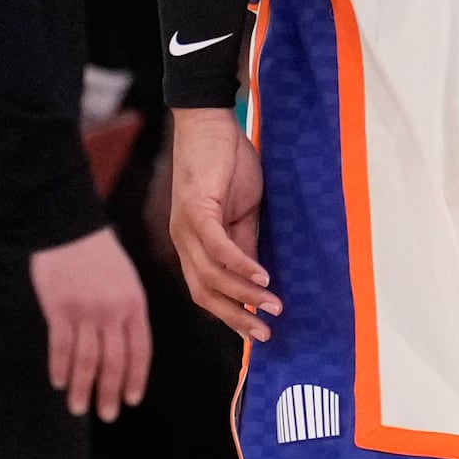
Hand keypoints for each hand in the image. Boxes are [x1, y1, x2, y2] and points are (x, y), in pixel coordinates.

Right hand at [31, 226, 151, 421]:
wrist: (69, 228)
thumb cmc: (99, 255)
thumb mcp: (126, 281)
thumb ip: (128, 313)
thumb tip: (126, 350)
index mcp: (133, 305)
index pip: (140, 351)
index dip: (135, 378)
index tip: (130, 401)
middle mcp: (112, 312)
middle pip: (114, 361)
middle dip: (110, 392)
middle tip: (106, 415)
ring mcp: (85, 311)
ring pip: (86, 359)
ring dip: (82, 387)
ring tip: (78, 407)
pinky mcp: (59, 308)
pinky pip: (61, 346)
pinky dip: (60, 367)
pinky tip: (58, 382)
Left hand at [167, 107, 276, 338]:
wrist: (209, 122)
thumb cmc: (227, 164)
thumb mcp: (241, 213)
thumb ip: (244, 245)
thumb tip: (257, 282)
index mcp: (192, 245)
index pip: (206, 292)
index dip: (229, 315)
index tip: (256, 335)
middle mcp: (183, 241)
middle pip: (204, 294)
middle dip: (236, 319)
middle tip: (266, 336)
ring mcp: (187, 226)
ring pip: (212, 276)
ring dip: (245, 296)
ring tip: (275, 307)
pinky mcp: (196, 208)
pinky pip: (218, 248)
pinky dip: (241, 266)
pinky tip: (263, 279)